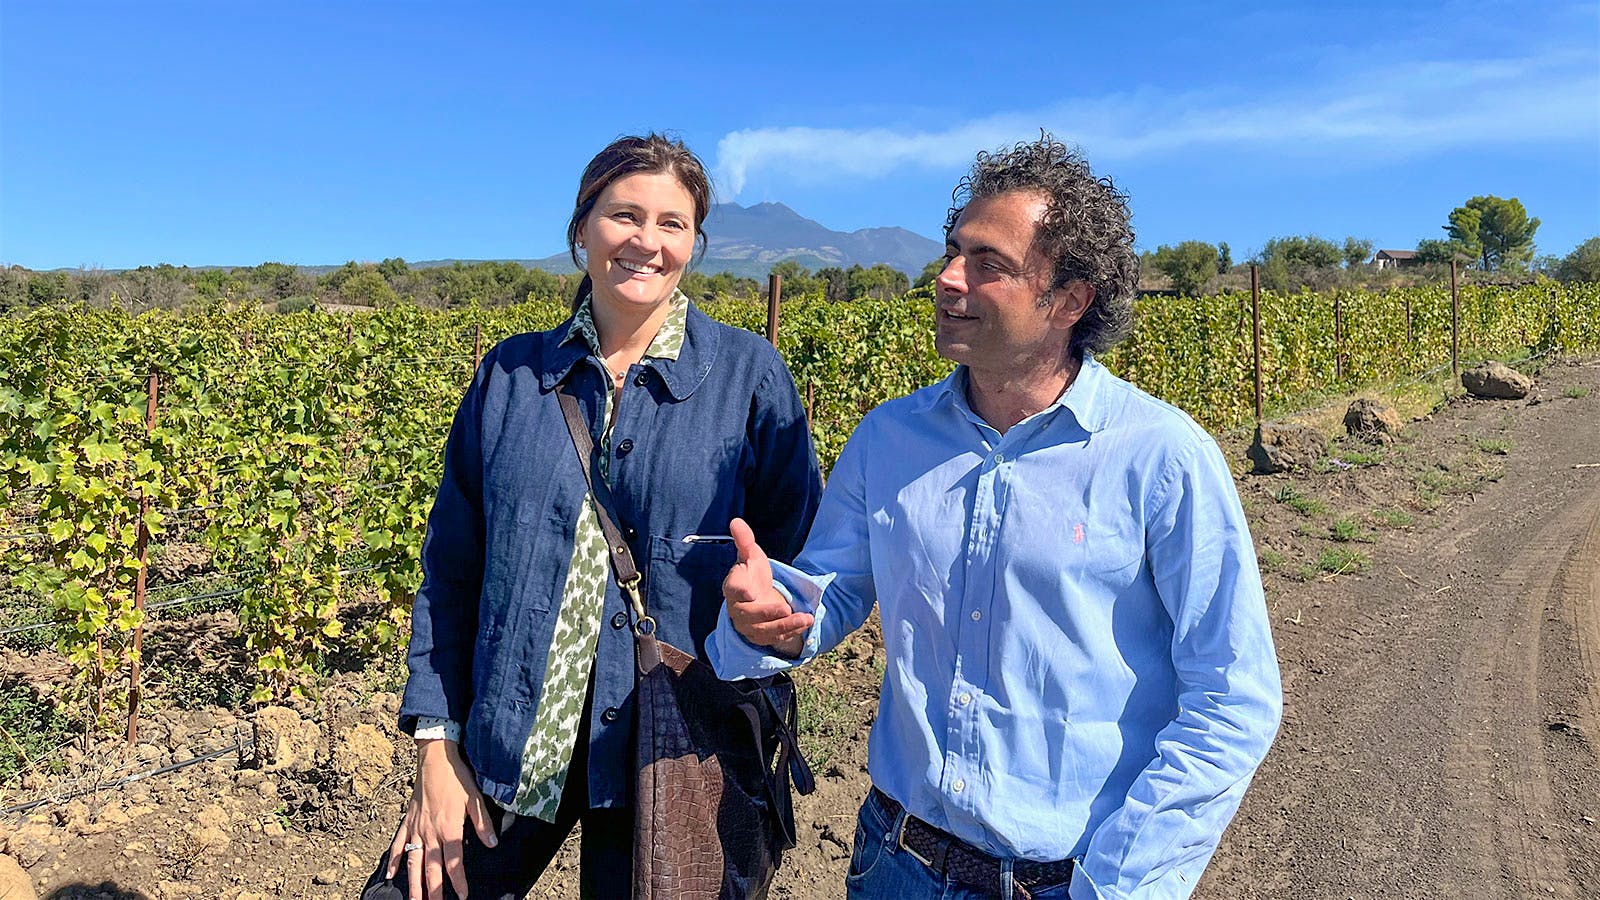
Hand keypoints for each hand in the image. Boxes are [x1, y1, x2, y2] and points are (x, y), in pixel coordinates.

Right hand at [384, 739, 497, 899]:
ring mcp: (416, 828)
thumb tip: (492, 843)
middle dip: (433, 891)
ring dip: (413, 883)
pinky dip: (392, 860)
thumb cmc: (456, 778)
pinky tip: (389, 875)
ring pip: (412, 861)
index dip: (458, 880)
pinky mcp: (407, 821)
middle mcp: (430, 832)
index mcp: (449, 827)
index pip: (453, 861)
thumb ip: (482, 823)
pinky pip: (397, 844)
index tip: (463, 895)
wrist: (435, 759)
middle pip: (430, 868)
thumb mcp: (475, 797)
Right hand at [723, 517, 812, 656]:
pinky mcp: (762, 636)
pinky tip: (806, 622)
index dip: (739, 590)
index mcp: (733, 587)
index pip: (732, 589)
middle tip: (785, 607)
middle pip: (748, 615)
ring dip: (785, 625)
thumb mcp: (751, 556)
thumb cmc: (752, 576)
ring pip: (764, 630)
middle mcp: (738, 609)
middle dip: (766, 613)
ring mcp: (749, 626)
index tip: (750, 590)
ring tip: (805, 618)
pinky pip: (775, 638)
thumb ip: (744, 541)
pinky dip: (791, 632)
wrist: (757, 599)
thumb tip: (736, 521)